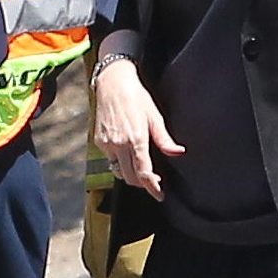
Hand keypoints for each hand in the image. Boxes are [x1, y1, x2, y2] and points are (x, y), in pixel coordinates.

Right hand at [93, 60, 182, 199]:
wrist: (113, 83)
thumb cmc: (136, 97)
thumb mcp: (155, 117)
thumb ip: (165, 139)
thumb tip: (178, 152)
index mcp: (136, 139)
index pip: (144, 173)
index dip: (152, 188)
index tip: (160, 195)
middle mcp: (119, 144)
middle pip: (130, 177)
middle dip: (142, 183)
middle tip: (154, 181)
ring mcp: (107, 144)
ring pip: (119, 170)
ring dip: (130, 174)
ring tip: (141, 168)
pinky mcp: (99, 141)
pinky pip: (111, 159)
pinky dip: (120, 161)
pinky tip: (127, 152)